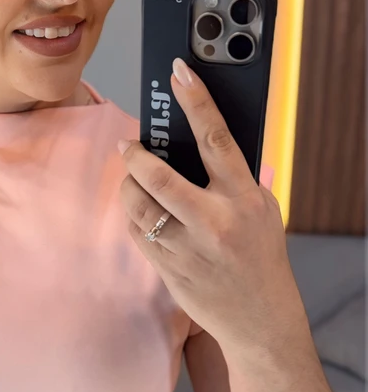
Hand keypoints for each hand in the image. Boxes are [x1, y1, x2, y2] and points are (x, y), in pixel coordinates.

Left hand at [117, 57, 299, 348]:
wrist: (260, 318)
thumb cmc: (260, 256)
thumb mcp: (262, 210)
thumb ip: (234, 180)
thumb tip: (200, 143)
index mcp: (242, 197)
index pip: (216, 138)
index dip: (196, 101)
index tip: (178, 73)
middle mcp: (214, 220)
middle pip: (159, 176)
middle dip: (136, 155)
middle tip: (129, 145)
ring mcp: (188, 248)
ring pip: (139, 204)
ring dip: (128, 185)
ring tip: (133, 179)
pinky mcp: (168, 268)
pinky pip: (136, 232)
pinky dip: (133, 216)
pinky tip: (141, 212)